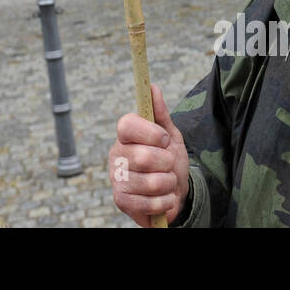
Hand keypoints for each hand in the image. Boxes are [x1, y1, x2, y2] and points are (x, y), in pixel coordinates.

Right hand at [109, 84, 189, 226]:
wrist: (173, 193)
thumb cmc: (169, 161)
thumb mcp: (170, 136)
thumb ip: (160, 114)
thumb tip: (153, 87)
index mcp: (125, 136)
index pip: (127, 125)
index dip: (150, 132)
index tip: (165, 139)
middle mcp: (116, 155)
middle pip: (143, 156)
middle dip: (167, 163)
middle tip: (168, 165)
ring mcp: (116, 179)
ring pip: (150, 182)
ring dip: (169, 184)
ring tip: (167, 183)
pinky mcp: (121, 201)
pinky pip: (149, 203)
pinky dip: (165, 202)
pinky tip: (163, 199)